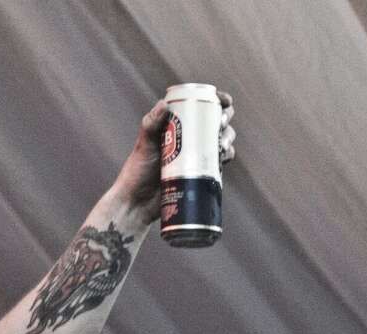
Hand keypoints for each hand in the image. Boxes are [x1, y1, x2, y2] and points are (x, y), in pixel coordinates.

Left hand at [113, 89, 235, 226]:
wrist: (140, 202)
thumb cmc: (137, 170)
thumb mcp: (144, 143)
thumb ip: (151, 123)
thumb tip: (164, 103)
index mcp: (177, 122)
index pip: (200, 104)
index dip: (217, 100)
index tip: (224, 101)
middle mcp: (189, 135)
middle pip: (216, 120)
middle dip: (225, 118)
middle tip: (221, 124)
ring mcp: (197, 153)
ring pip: (221, 139)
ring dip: (228, 137)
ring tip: (221, 145)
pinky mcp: (201, 171)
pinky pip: (220, 160)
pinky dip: (226, 156)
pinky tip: (223, 157)